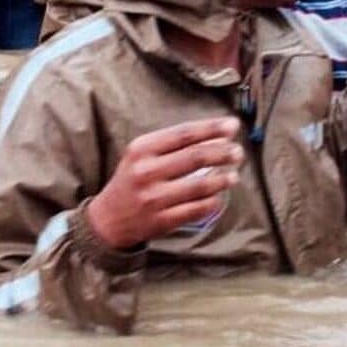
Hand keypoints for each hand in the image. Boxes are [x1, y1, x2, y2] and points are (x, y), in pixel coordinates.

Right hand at [86, 117, 243, 249]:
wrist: (107, 219)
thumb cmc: (132, 179)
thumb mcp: (142, 155)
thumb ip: (174, 145)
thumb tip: (217, 136)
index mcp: (142, 149)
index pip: (184, 134)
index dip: (212, 128)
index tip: (232, 125)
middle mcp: (146, 172)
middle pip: (194, 157)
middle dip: (222, 153)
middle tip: (239, 152)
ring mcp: (153, 198)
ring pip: (199, 186)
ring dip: (222, 179)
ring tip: (234, 175)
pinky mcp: (161, 221)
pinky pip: (196, 209)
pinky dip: (212, 202)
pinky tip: (219, 196)